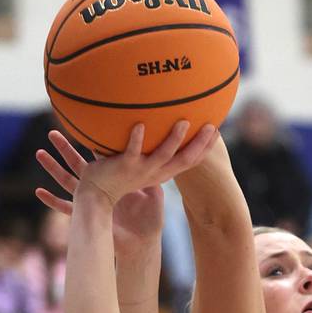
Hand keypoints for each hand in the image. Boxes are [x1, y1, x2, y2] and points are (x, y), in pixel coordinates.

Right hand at [36, 131, 165, 259]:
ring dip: (53, 169)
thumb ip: (151, 176)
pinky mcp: (85, 217)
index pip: (99, 159)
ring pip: (67, 181)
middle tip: (52, 134)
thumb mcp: (153, 195)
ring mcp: (89, 203)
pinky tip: (38, 192)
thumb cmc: (148, 222)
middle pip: (77, 165)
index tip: (82, 129)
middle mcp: (98, 191)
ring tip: (39, 153)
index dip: (90, 146)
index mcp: (112, 183)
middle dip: (64, 151)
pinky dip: (52, 201)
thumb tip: (158, 155)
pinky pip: (65, 208)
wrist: (140, 245)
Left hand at [74, 122, 217, 208]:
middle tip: (211, 126)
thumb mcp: (137, 163)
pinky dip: (136, 139)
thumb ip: (146, 146)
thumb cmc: (115, 176)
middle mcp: (155, 173)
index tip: (216, 131)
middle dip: (199, 144)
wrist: (95, 194)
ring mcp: (141, 170)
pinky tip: (139, 125)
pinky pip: (132, 151)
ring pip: (163, 155)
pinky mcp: (124, 166)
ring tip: (183, 122)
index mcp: (162, 173)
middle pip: (184, 159)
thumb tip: (149, 119)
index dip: (204, 149)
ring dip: (174, 139)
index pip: (189, 161)